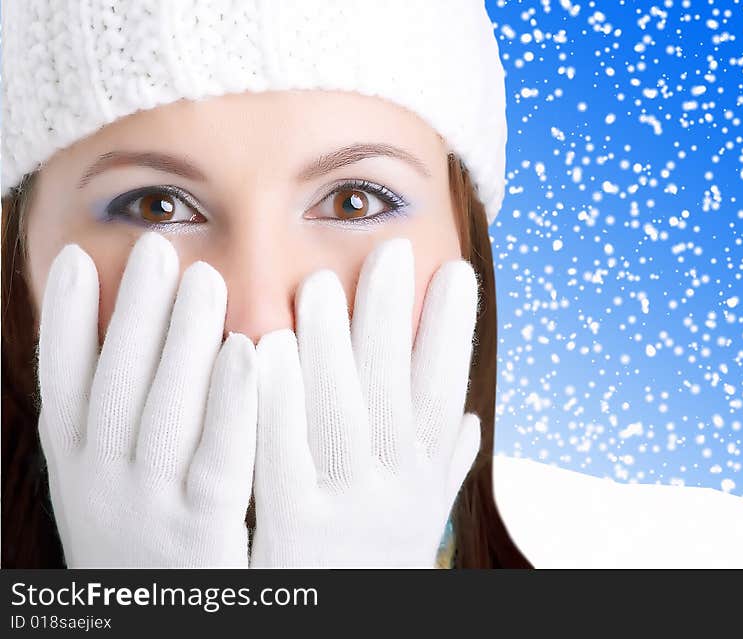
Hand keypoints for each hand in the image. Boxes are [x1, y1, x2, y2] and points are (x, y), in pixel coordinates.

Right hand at [38, 232, 256, 566]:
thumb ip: (114, 427)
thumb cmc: (142, 552)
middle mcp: (100, 484)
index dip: (64, 318)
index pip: (61, 380)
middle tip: (158, 247)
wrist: (162, 633)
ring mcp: (147, 509)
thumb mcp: (108, 490)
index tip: (73, 258)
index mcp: (75, 468)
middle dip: (133, 310)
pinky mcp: (203, 533)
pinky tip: (249, 350)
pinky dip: (231, 402)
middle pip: (115, 382)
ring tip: (201, 276)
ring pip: (163, 409)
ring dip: (180, 339)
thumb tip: (125, 347)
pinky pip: (218, 457)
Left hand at [251, 239, 480, 566]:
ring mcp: (346, 512)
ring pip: (343, 416)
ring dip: (333, 348)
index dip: (452, 333)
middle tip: (389, 253)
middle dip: (394, 321)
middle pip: (397, 393)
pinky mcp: (292, 535)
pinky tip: (263, 348)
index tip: (456, 273)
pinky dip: (276, 403)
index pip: (445, 393)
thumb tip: (469, 423)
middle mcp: (395, 492)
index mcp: (424, 479)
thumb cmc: (373, 565)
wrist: (339, 631)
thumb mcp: (418, 519)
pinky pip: (283, 459)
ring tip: (319, 282)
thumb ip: (442, 468)